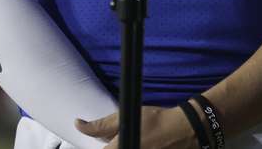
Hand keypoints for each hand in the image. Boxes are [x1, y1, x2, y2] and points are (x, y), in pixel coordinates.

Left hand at [76, 106, 197, 148]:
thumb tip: (78, 124)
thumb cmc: (155, 121)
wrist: (183, 130)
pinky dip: (130, 144)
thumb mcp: (125, 117)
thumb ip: (99, 125)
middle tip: (120, 135)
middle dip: (110, 144)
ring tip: (133, 136)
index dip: (98, 145)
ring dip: (119, 145)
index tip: (107, 137)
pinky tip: (139, 141)